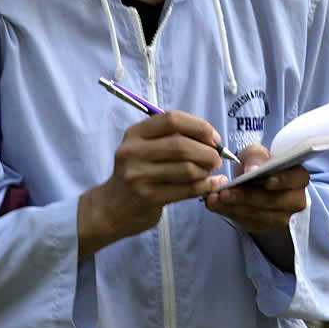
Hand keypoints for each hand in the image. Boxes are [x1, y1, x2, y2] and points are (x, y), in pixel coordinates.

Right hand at [78, 111, 223, 257]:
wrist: (111, 208)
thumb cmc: (137, 173)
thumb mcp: (144, 148)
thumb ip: (171, 138)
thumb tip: (212, 139)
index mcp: (135, 133)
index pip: (172, 119)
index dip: (199, 126)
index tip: (214, 138)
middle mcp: (133, 151)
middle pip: (182, 145)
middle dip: (208, 151)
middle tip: (217, 159)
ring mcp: (138, 175)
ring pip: (187, 168)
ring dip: (206, 170)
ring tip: (210, 173)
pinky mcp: (147, 197)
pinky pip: (187, 189)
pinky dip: (206, 186)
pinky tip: (212, 184)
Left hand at [204, 144, 309, 270]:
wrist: (252, 181)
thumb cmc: (258, 164)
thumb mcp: (256, 153)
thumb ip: (256, 156)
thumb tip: (253, 170)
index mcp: (299, 177)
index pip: (296, 179)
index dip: (282, 181)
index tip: (266, 181)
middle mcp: (295, 200)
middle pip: (273, 201)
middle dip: (248, 196)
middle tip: (225, 191)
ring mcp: (280, 217)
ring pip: (258, 215)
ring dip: (234, 207)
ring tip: (215, 198)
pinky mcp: (263, 226)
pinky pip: (245, 222)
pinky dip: (228, 213)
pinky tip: (215, 204)